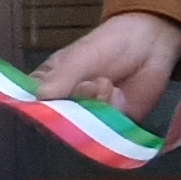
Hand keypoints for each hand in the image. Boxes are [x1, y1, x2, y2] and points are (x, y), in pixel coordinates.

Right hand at [36, 9, 180, 123]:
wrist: (148, 45)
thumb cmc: (107, 46)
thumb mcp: (80, 57)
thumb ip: (61, 77)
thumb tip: (40, 96)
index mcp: (45, 89)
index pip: (31, 111)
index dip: (42, 111)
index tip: (57, 98)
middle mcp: (62, 109)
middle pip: (57, 127)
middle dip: (76, 108)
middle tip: (91, 83)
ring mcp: (87, 121)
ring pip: (83, 132)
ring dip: (97, 108)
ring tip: (107, 84)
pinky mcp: (111, 128)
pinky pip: (108, 134)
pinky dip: (113, 113)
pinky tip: (119, 93)